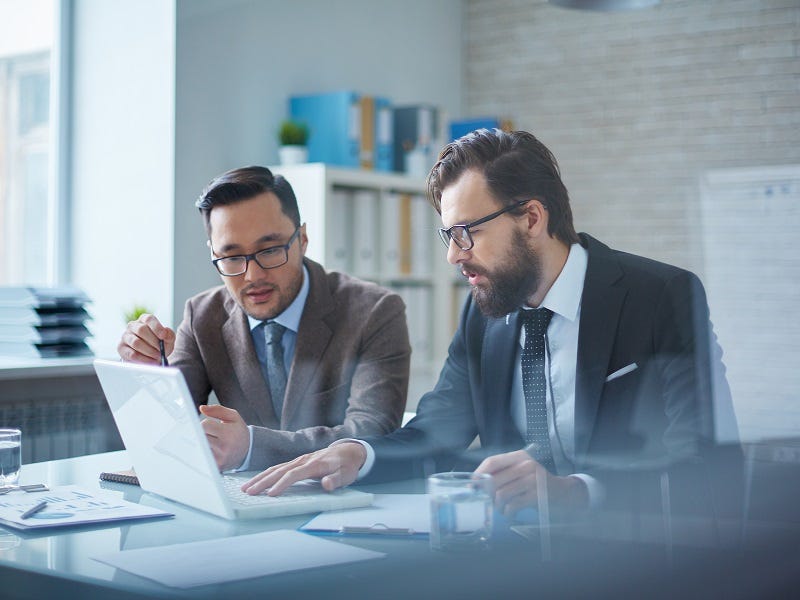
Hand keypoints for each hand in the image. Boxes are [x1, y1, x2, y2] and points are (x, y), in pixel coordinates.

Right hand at [117, 313, 175, 363]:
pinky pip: (131, 354)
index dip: (156, 327)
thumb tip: (165, 333)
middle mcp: (133, 325)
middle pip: (141, 330)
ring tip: (157, 356)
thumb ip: (169, 334)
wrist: (151, 356)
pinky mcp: (121, 347)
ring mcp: (125, 336)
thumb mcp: (168, 339)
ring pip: (136, 342)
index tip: (163, 336)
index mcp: (145, 320)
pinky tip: (151, 361)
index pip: (149, 319)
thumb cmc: (160, 345)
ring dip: (149, 351)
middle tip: (161, 350)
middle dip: (153, 342)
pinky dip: (143, 359)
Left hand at [200, 405, 249, 470]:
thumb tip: (202, 408)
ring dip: (200, 444)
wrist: (248, 450)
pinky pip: (202, 458)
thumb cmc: (238, 432)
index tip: (208, 425)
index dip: (204, 423)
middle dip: (200, 433)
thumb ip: (217, 410)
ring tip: (208, 442)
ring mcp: (219, 459)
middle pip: (199, 437)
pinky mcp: (216, 467)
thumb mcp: (233, 416)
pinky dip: (202, 453)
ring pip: (198, 448)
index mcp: (228, 433)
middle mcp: (224, 447)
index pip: (204, 425)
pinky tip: (208, 451)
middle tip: (207, 434)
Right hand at [241, 442, 366, 496]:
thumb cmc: (346, 465)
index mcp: (314, 464)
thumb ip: (337, 480)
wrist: (348, 450)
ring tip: (246, 488)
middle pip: (279, 470)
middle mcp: (303, 460)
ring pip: (275, 468)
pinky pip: (278, 468)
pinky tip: (257, 481)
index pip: (294, 474)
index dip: (282, 484)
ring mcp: (298, 460)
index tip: (271, 494)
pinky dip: (265, 474)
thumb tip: (327, 484)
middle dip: (263, 481)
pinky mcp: (297, 462)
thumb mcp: (347, 475)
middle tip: (249, 492)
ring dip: (260, 478)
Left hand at [474, 450, 588, 516]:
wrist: (564, 494)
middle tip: (488, 502)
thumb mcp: (522, 473)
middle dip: (487, 494)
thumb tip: (478, 482)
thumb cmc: (538, 485)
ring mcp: (533, 480)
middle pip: (494, 479)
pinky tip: (509, 513)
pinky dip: (508, 512)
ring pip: (501, 494)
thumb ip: (504, 474)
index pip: (492, 461)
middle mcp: (526, 465)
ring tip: (501, 509)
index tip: (473, 485)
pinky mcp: (537, 495)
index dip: (479, 474)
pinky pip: (513, 505)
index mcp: (520, 457)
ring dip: (497, 506)